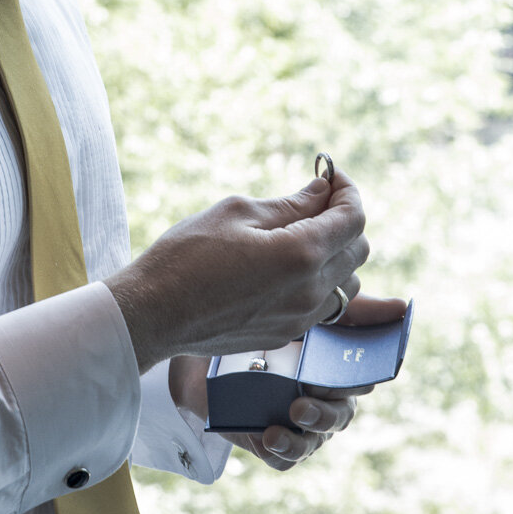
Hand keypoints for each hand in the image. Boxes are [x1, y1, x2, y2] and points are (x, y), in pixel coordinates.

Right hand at [109, 171, 369, 375]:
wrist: (154, 313)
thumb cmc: (187, 255)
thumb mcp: (237, 213)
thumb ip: (290, 204)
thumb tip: (323, 192)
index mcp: (300, 253)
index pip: (353, 218)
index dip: (348, 192)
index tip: (332, 178)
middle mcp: (310, 291)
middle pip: (358, 250)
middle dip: (344, 221)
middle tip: (315, 203)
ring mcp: (300, 318)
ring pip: (348, 284)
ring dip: (337, 256)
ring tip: (302, 238)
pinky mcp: (286, 335)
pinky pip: (324, 307)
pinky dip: (320, 283)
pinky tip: (287, 270)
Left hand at [168, 291, 407, 466]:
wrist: (193, 342)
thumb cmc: (256, 327)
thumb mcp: (301, 312)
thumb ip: (349, 311)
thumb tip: (402, 307)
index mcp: (332, 367)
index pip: (362, 381)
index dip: (361, 382)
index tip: (352, 375)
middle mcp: (318, 397)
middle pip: (343, 413)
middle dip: (330, 408)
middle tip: (307, 396)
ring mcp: (293, 421)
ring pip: (317, 438)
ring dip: (310, 430)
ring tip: (292, 413)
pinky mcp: (267, 440)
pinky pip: (286, 458)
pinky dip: (284, 451)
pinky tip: (270, 435)